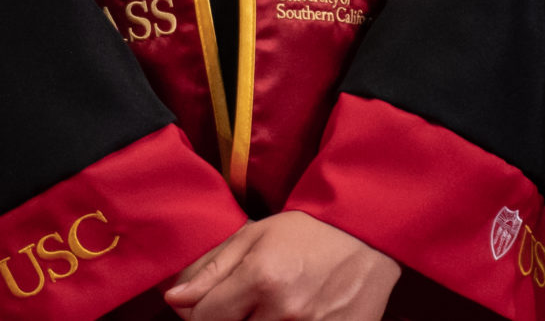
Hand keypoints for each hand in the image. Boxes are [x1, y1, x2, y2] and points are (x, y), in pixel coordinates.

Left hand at [165, 211, 398, 320]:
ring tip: (272, 307)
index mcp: (261, 278)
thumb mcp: (256, 237)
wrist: (368, 237)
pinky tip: (293, 316)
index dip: (200, 313)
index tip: (212, 305)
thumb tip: (175, 299)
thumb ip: (213, 270)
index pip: (204, 319)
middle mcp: (284, 310)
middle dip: (233, 318)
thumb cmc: (309, 233)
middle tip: (249, 303)